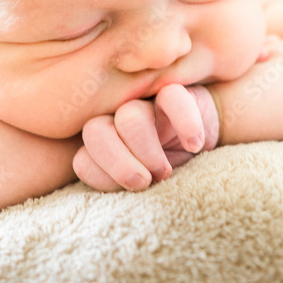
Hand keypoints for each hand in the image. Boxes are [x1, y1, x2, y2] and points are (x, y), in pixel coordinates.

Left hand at [72, 83, 219, 192]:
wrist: (199, 137)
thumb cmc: (165, 162)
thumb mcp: (144, 181)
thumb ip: (122, 184)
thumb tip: (121, 187)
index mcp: (101, 143)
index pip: (83, 160)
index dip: (103, 178)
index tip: (129, 192)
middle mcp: (114, 118)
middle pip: (95, 132)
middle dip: (118, 164)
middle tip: (144, 183)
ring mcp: (143, 101)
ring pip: (129, 118)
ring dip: (147, 150)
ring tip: (165, 172)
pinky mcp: (174, 91)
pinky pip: (173, 99)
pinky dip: (184, 124)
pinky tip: (194, 146)